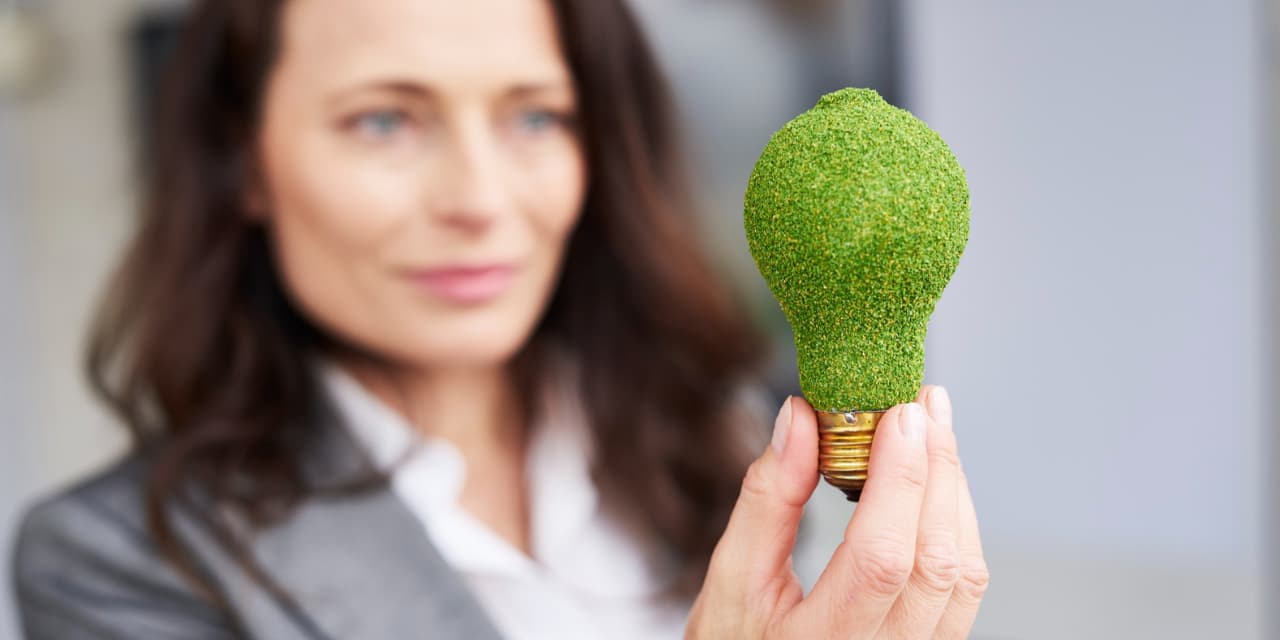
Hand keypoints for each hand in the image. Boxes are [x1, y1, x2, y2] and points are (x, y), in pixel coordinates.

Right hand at [686, 386, 987, 638]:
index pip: (881, 559)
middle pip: (936, 560)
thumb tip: (799, 419)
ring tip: (933, 430)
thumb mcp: (730, 580)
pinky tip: (937, 485)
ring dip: (954, 493)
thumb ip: (766, 500)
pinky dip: (957, 527)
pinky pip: (963, 589)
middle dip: (937, 469)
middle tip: (923, 402)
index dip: (899, 480)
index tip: (899, 414)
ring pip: (962, 574)